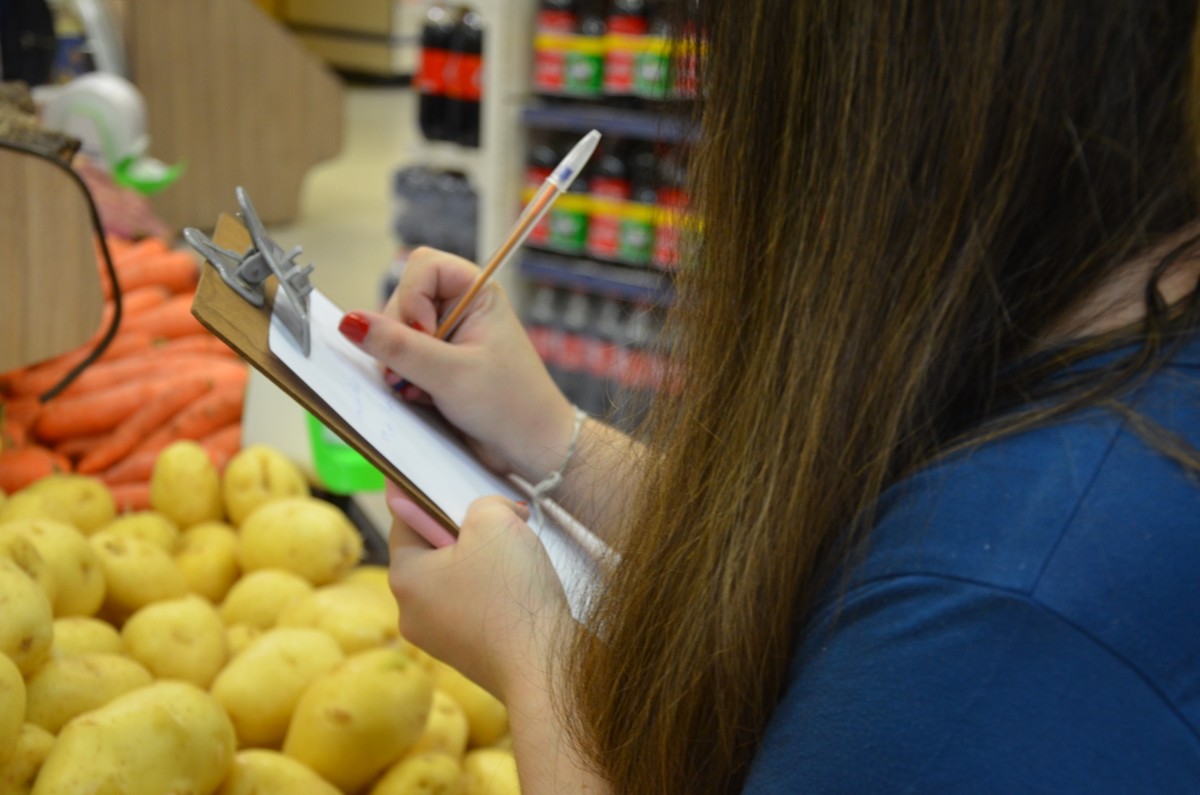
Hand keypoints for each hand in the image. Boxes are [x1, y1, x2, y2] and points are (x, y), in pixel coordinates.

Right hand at [338, 247, 575, 482]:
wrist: (532, 449)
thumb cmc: (510, 405)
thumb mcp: (450, 374)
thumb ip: (398, 347)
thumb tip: (350, 322)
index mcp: (477, 293)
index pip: (422, 266)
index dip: (412, 298)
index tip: (424, 336)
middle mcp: (460, 309)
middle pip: (401, 300)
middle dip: (399, 338)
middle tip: (411, 372)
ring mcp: (447, 337)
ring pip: (395, 333)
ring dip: (398, 363)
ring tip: (419, 390)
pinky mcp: (437, 364)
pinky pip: (400, 359)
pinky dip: (402, 379)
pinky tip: (420, 397)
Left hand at [385, 482, 569, 699]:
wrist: (543, 667)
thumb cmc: (511, 592)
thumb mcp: (494, 520)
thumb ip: (480, 503)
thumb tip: (486, 514)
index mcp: (404, 577)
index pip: (406, 519)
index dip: (429, 493)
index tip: (444, 476)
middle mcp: (411, 611)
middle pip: (433, 550)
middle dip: (467, 530)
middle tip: (502, 517)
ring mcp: (439, 638)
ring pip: (457, 579)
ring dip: (484, 560)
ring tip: (518, 553)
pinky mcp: (469, 654)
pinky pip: (475, 607)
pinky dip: (494, 591)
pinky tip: (522, 588)